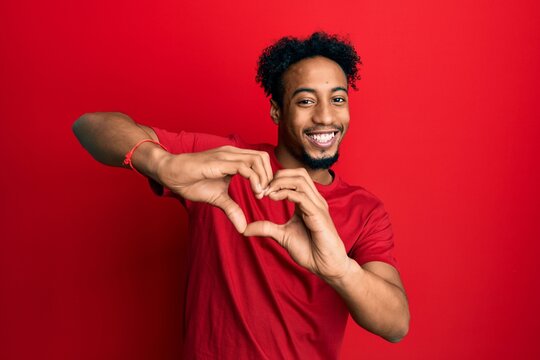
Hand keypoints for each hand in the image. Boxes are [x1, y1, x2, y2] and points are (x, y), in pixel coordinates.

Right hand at [155, 146, 272, 232]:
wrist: (170, 174)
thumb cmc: (191, 182)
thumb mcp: (217, 198)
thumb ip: (232, 209)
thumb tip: (243, 228)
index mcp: (233, 159)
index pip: (260, 161)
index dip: (267, 177)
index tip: (265, 195)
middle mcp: (232, 154)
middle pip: (262, 157)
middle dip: (269, 176)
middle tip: (266, 195)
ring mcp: (226, 156)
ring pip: (257, 160)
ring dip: (264, 178)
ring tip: (261, 194)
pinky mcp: (220, 162)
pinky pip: (244, 167)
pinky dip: (254, 179)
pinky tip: (255, 192)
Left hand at [243, 168, 350, 280]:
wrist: (326, 266)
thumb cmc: (310, 251)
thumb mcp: (282, 236)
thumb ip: (266, 228)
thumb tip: (245, 229)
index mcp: (307, 201)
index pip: (294, 177)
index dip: (275, 179)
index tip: (260, 191)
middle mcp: (314, 200)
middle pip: (298, 173)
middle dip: (278, 176)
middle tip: (262, 188)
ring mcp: (318, 206)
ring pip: (300, 180)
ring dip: (280, 183)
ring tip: (266, 192)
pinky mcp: (319, 215)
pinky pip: (302, 197)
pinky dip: (286, 193)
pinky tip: (273, 198)